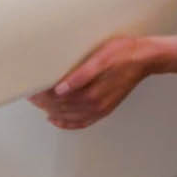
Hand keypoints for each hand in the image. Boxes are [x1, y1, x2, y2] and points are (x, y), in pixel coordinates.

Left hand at [29, 34, 176, 129]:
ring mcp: (100, 108)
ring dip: (53, 112)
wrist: (145, 58)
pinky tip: (58, 120)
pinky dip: (69, 123)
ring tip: (39, 104)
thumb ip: (80, 76)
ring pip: (70, 116)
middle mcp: (95, 105)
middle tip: (30, 95)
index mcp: (91, 93)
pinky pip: (83, 121)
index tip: (31, 89)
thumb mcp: (100, 58)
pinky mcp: (105, 108)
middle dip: (44, 103)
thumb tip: (60, 89)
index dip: (42, 95)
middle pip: (62, 109)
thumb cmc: (122, 53)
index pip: (58, 99)